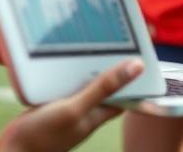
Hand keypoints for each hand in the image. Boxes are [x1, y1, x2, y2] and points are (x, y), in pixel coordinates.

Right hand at [0, 59, 143, 151]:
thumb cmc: (40, 136)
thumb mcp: (74, 107)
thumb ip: (103, 88)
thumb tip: (137, 67)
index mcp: (94, 117)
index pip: (124, 98)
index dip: (134, 81)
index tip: (142, 58)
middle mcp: (83, 116)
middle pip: (105, 92)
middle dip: (111, 72)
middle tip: (116, 45)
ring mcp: (66, 115)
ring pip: (84, 90)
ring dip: (87, 73)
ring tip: (90, 48)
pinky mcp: (49, 112)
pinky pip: (65, 92)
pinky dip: (67, 78)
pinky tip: (61, 66)